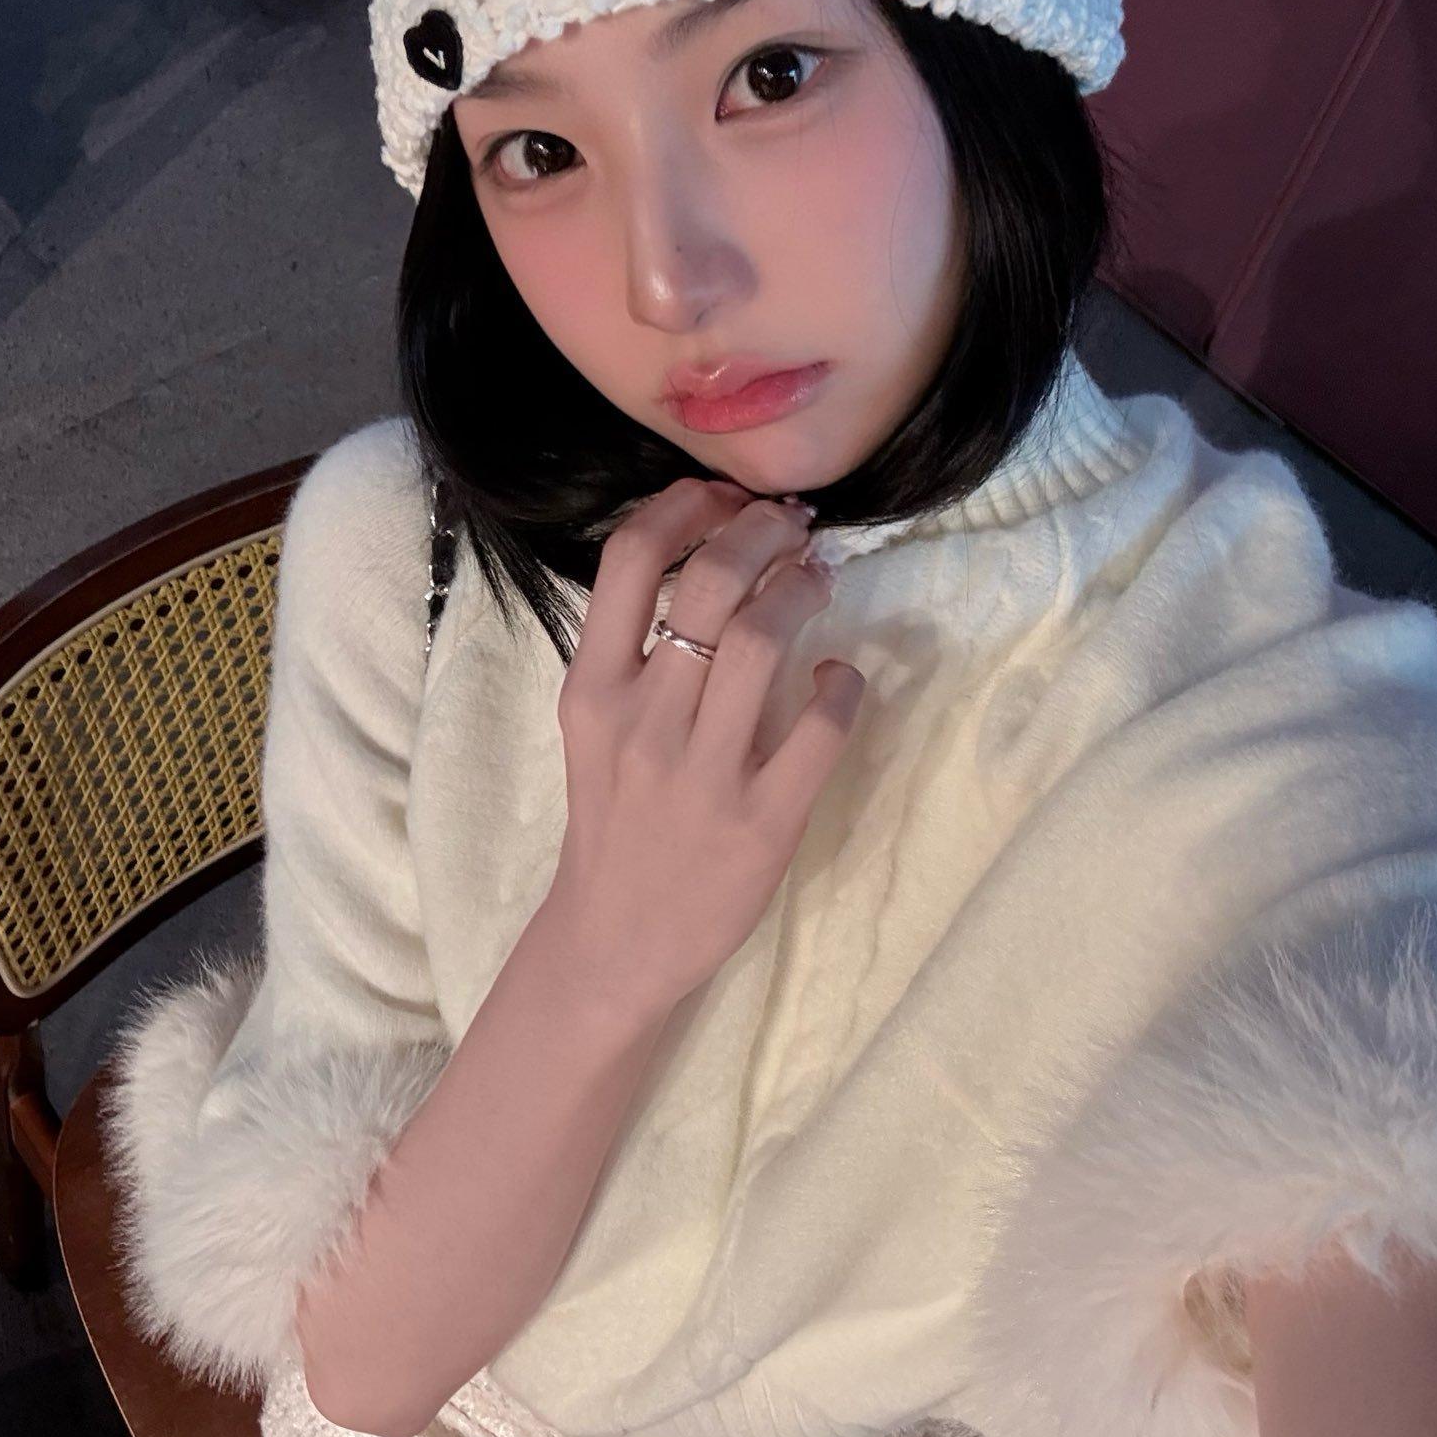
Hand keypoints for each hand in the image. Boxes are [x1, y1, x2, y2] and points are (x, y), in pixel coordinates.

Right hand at [544, 477, 866, 1014]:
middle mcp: (643, 723)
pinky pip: (821, 725)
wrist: (616, 940)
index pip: (626, 558)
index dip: (685, 505)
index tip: (723, 497)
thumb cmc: (615, 821)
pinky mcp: (763, 820)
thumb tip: (711, 553)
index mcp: (592, 692)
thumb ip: (636, 652)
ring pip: (761, 637)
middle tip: (792, 524)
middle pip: (707, 580)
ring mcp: (703, 773)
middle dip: (761, 529)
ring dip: (802, 587)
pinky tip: (839, 677)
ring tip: (816, 577)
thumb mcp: (597, 728)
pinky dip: (843, 683)